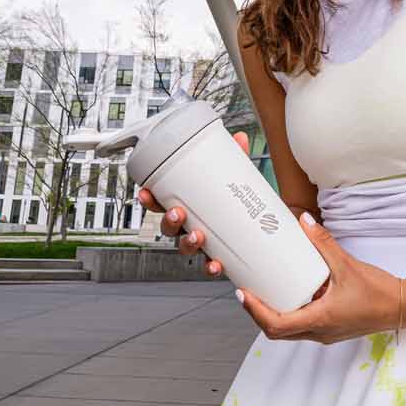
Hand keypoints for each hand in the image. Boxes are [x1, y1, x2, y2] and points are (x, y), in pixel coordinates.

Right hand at [135, 131, 248, 277]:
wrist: (260, 228)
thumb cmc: (237, 200)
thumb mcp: (235, 176)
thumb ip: (236, 158)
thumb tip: (239, 138)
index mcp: (187, 205)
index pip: (161, 202)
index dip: (149, 198)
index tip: (145, 191)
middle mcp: (189, 225)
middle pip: (168, 226)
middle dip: (169, 221)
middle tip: (178, 213)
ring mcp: (201, 241)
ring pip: (184, 246)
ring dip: (187, 243)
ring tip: (197, 236)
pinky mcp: (216, 255)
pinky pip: (207, 264)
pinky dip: (209, 266)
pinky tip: (215, 264)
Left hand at [236, 212, 402, 344]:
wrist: (402, 307)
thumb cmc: (379, 292)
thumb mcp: (347, 264)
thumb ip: (324, 243)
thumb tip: (305, 222)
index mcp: (320, 319)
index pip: (277, 325)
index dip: (255, 311)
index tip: (243, 294)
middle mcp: (319, 332)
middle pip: (277, 332)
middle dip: (258, 313)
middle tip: (247, 293)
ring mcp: (325, 333)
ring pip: (289, 332)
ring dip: (274, 315)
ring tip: (264, 292)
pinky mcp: (331, 329)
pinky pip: (303, 326)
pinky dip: (291, 313)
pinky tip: (292, 294)